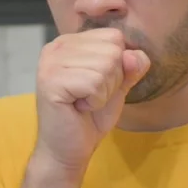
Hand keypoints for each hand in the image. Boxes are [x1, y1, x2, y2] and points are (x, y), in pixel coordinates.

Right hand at [34, 29, 149, 174]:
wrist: (68, 150)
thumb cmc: (89, 119)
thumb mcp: (116, 87)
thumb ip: (130, 68)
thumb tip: (136, 55)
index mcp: (70, 42)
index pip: (114, 37)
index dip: (117, 66)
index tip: (97, 86)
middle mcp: (56, 46)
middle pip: (112, 50)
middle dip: (111, 80)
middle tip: (90, 97)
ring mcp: (51, 62)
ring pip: (105, 65)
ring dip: (103, 92)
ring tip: (84, 103)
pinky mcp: (51, 81)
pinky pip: (94, 82)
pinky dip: (95, 101)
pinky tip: (79, 108)